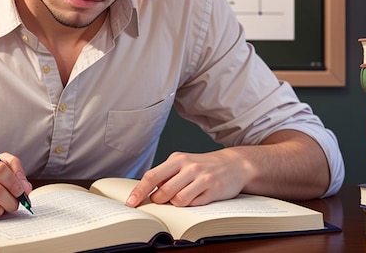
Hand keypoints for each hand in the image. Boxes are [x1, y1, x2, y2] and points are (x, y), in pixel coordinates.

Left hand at [126, 149, 249, 207]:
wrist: (234, 164)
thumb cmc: (204, 166)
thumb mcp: (184, 164)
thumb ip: (167, 175)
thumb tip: (147, 192)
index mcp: (177, 159)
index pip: (152, 176)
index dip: (139, 191)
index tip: (131, 203)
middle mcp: (188, 166)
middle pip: (163, 191)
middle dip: (158, 201)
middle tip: (161, 202)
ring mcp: (202, 178)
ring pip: (178, 200)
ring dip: (175, 205)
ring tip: (182, 199)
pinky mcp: (213, 189)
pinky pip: (194, 204)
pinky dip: (191, 206)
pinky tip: (196, 198)